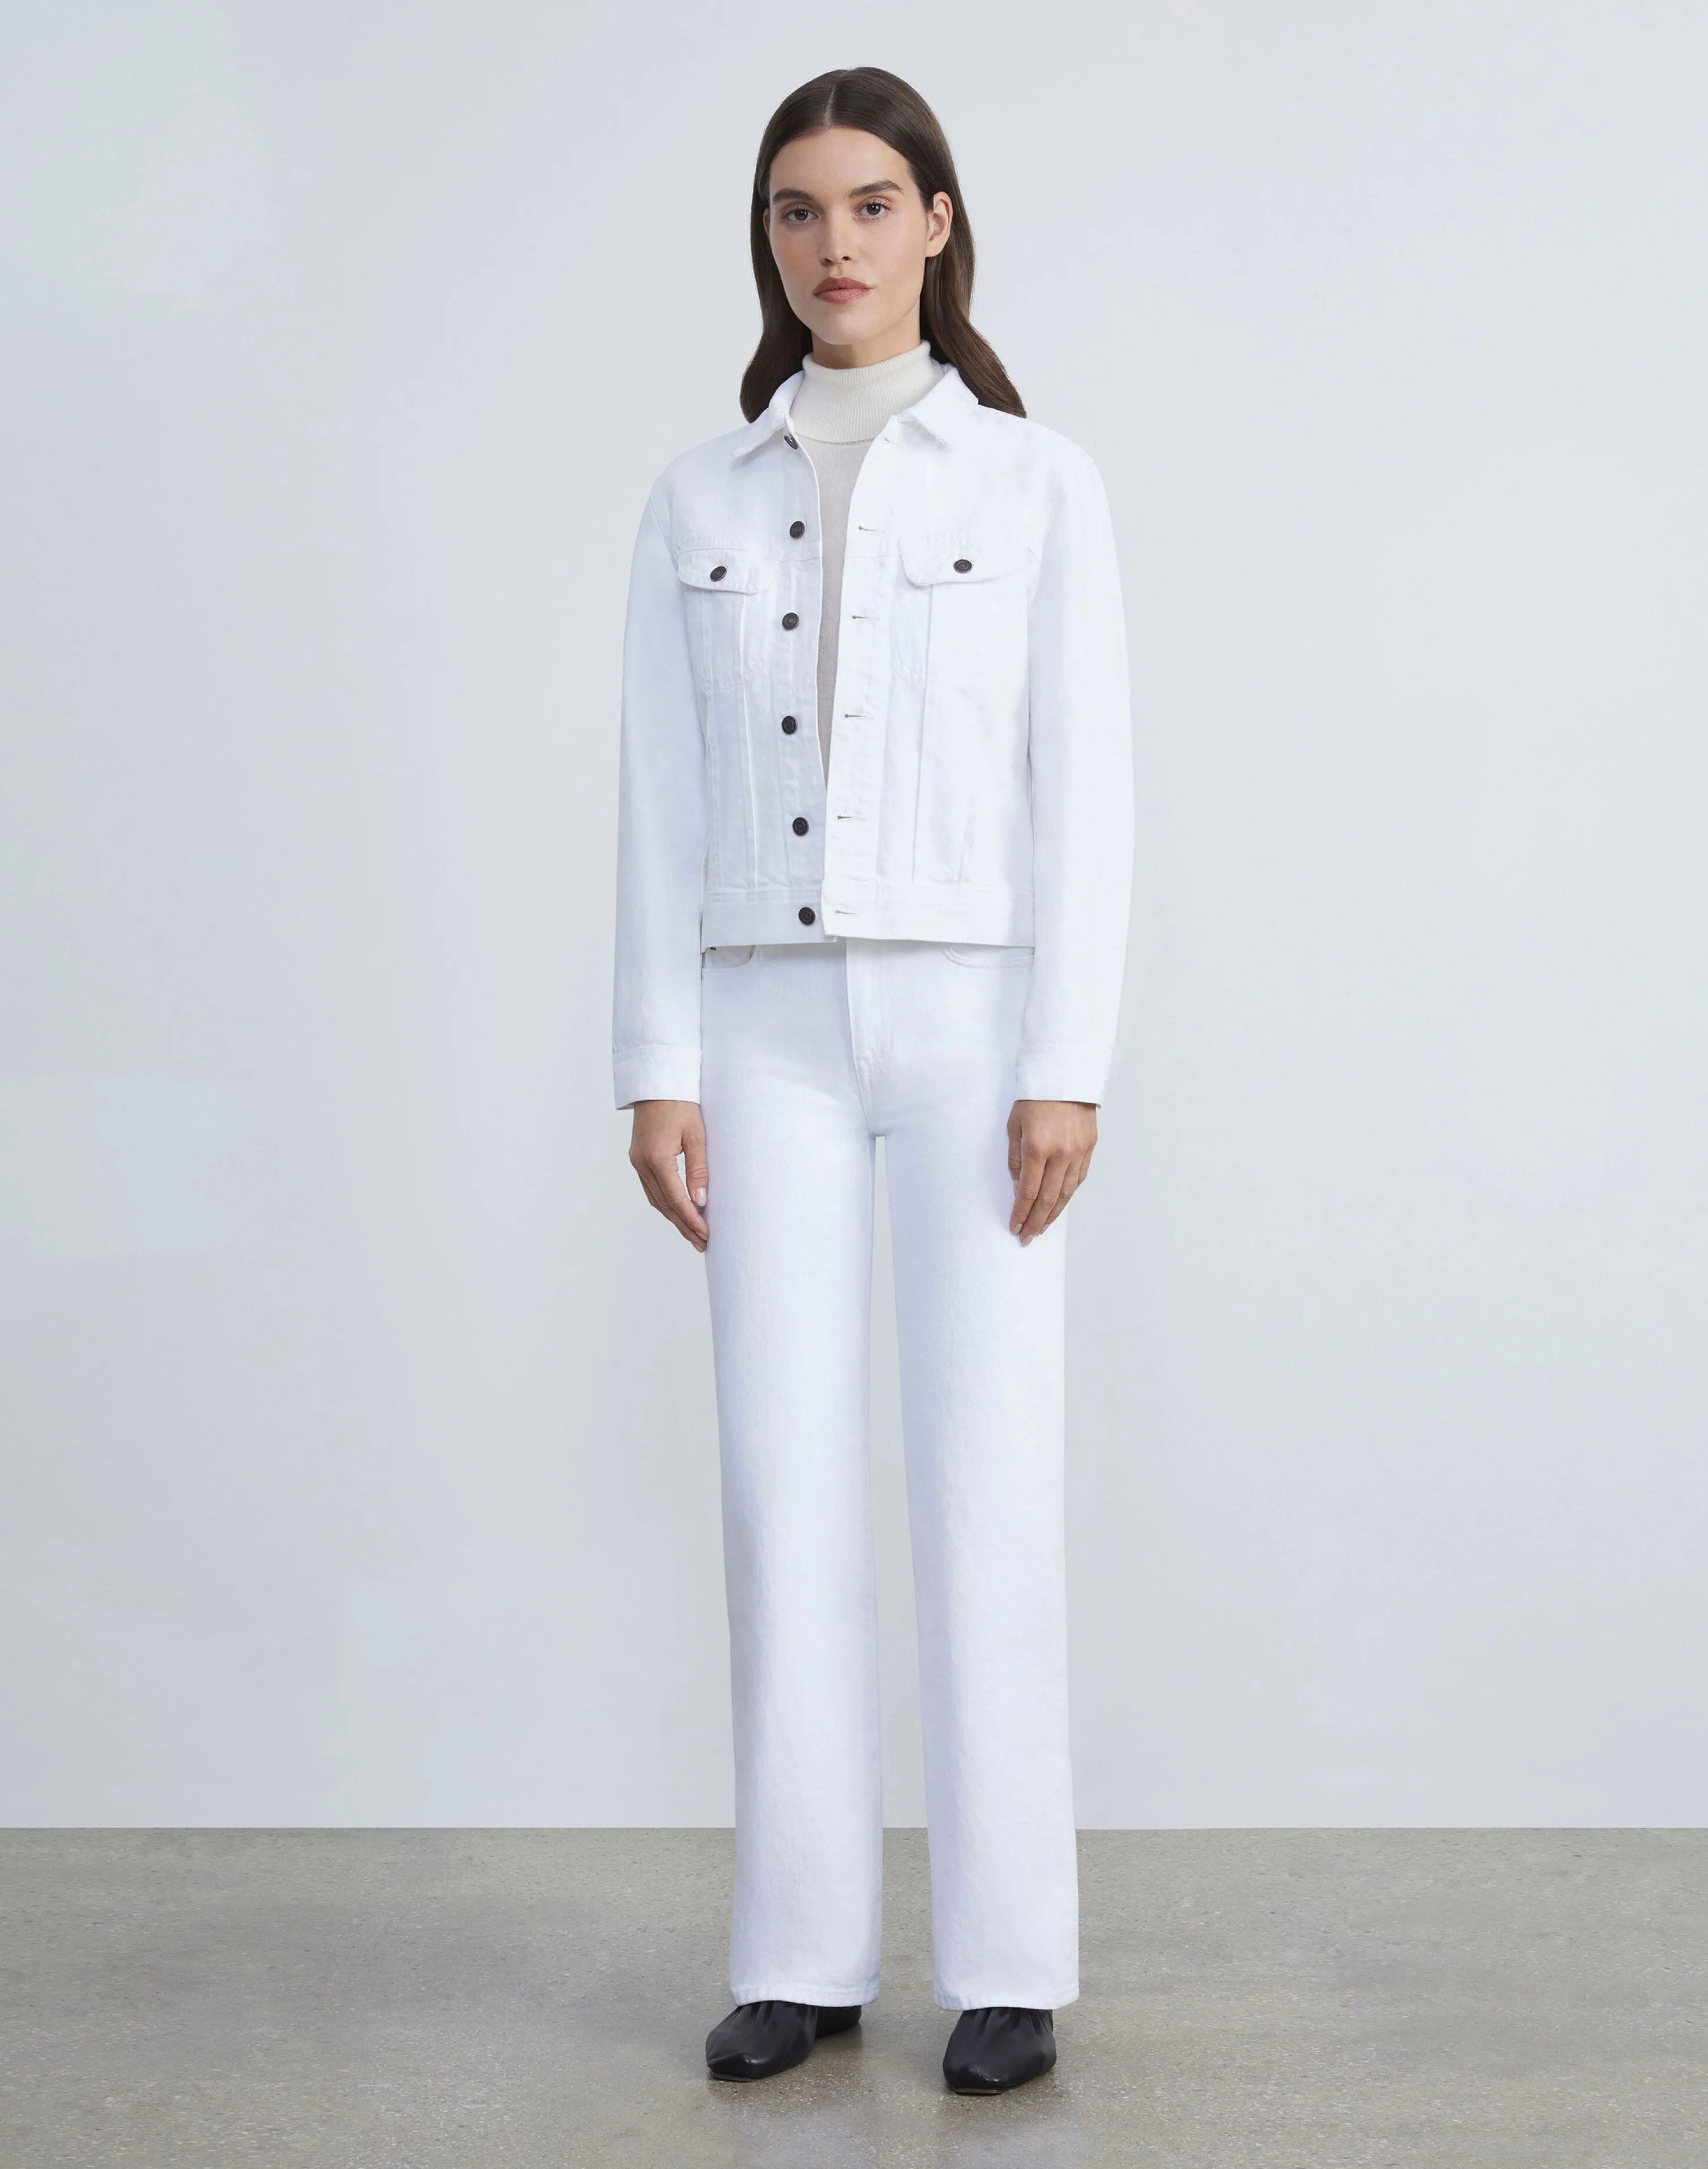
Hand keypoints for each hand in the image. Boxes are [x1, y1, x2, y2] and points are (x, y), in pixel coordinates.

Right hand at [628, 1100, 709, 1250]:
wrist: (657, 1082)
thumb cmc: (681, 1103)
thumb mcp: (697, 1135)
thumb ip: (699, 1169)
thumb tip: (701, 1202)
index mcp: (657, 1158)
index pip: (676, 1199)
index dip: (691, 1220)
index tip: (706, 1235)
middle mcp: (642, 1163)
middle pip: (664, 1205)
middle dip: (683, 1226)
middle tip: (701, 1243)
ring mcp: (637, 1162)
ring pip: (656, 1200)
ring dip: (674, 1218)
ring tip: (692, 1233)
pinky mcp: (638, 1158)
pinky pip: (651, 1189)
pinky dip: (665, 1204)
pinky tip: (677, 1212)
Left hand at [1007, 1099, 1097, 1243]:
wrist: (1065, 1075)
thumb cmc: (1034, 1098)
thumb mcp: (1014, 1125)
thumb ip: (1015, 1159)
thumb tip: (1019, 1187)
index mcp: (1038, 1148)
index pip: (1028, 1192)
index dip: (1021, 1213)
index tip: (1015, 1227)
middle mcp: (1061, 1154)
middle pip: (1048, 1199)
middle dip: (1036, 1222)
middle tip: (1027, 1237)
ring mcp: (1078, 1152)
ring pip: (1066, 1193)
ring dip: (1053, 1214)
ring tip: (1043, 1227)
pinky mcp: (1089, 1147)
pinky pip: (1078, 1179)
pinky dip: (1068, 1195)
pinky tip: (1058, 1205)